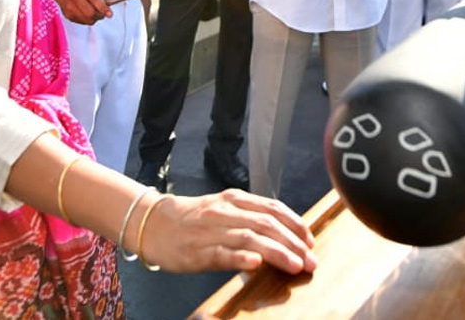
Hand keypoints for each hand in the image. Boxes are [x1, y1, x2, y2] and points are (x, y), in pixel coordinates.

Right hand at [53, 0, 112, 25]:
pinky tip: (86, 12)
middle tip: (103, 13)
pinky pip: (82, 22)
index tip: (110, 14)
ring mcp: (69, 7)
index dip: (103, 8)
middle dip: (100, 15)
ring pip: (87, 20)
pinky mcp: (68, 15)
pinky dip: (88, 19)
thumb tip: (109, 5)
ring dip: (95, 18)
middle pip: (90, 13)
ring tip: (94, 11)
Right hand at [139, 190, 315, 275]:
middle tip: (310, 260)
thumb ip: (249, 217)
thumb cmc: (193, 219)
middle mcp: (226, 212)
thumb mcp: (224, 210)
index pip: (272, 208)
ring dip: (276, 252)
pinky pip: (222, 253)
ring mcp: (212, 231)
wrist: (154, 223)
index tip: (310, 240)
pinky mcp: (198, 251)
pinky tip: (255, 263)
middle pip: (266, 224)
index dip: (295, 224)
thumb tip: (282, 233)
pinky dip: (240, 257)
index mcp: (235, 200)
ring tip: (295, 264)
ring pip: (249, 238)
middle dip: (293, 243)